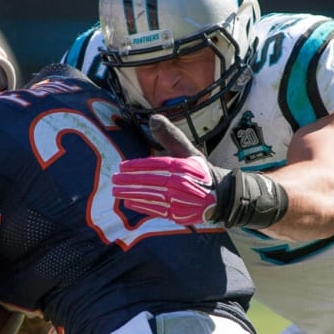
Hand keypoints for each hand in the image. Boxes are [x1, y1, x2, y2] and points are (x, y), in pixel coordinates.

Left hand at [112, 115, 228, 225]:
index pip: (155, 166)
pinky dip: (142, 206)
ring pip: (151, 196)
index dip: (137, 166)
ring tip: (116, 191)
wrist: (220, 196)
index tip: (121, 166)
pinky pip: (156, 210)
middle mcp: (181, 184)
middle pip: (150, 182)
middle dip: (129, 181)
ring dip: (131, 194)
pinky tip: (129, 202)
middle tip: (114, 179)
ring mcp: (179, 201)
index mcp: (183, 167)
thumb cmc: (199, 171)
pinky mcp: (178, 214)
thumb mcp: (188, 151)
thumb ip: (170, 136)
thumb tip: (153, 118)